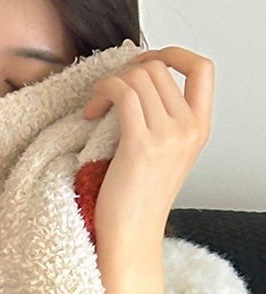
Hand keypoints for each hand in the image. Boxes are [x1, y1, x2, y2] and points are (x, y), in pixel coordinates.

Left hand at [81, 46, 213, 293]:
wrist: (130, 238)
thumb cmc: (136, 202)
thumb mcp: (163, 155)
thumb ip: (161, 120)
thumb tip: (135, 84)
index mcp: (199, 127)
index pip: (203, 68)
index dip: (172, 54)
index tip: (142, 63)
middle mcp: (189, 128)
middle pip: (159, 68)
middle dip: (125, 72)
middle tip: (104, 95)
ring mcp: (169, 135)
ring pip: (139, 76)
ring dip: (108, 84)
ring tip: (94, 109)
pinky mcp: (141, 144)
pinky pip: (122, 93)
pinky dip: (101, 93)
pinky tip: (90, 114)